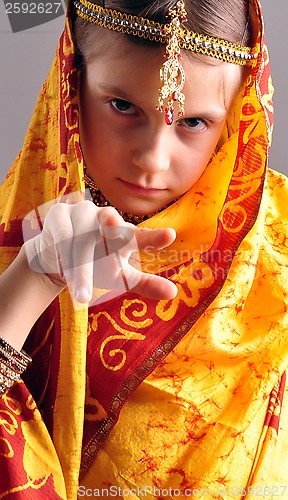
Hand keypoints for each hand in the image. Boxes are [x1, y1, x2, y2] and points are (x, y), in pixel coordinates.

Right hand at [23, 201, 176, 303]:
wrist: (57, 259)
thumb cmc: (96, 266)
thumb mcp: (120, 277)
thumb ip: (145, 284)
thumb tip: (173, 294)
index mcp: (125, 234)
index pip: (141, 237)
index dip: (154, 237)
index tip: (170, 236)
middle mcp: (107, 218)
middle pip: (111, 229)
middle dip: (112, 229)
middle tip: (113, 226)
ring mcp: (83, 213)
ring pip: (82, 241)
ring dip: (80, 269)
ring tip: (82, 296)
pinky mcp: (60, 214)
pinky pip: (61, 235)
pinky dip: (62, 253)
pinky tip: (62, 270)